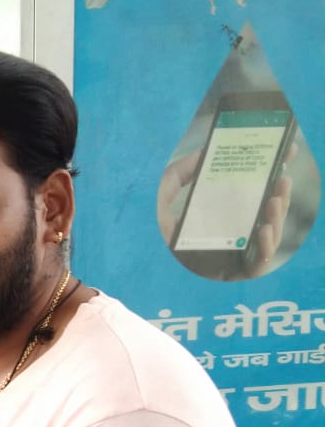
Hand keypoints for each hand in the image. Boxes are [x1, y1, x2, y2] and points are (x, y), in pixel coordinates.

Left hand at [157, 139, 296, 276]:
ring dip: (277, 217)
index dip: (273, 173)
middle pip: (267, 213)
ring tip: (275, 200)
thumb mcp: (163, 195)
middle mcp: (234, 232)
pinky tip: (263, 230)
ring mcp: (236, 254)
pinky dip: (265, 248)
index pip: (257, 192)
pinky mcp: (233, 275)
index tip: (287, 152)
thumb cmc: (151, 230)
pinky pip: (257, 265)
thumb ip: (179, 172)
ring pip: (268, 237)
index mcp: (224, 211)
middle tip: (282, 178)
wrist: (140, 262)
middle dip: (280, 195)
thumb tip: (203, 152)